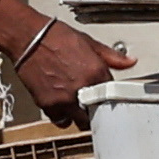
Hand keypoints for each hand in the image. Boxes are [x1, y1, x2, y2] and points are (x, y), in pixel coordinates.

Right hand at [6, 12, 135, 119]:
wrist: (28, 37)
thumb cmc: (56, 37)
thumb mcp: (89, 43)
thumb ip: (112, 57)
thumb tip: (130, 61)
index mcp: (96, 73)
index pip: (112, 96)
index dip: (109, 97)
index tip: (107, 98)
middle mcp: (82, 88)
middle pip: (97, 114)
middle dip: (96, 111)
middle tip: (93, 105)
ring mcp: (64, 99)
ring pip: (79, 121)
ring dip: (80, 117)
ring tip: (77, 106)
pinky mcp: (48, 104)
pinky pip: (60, 120)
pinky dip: (62, 116)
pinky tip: (62, 106)